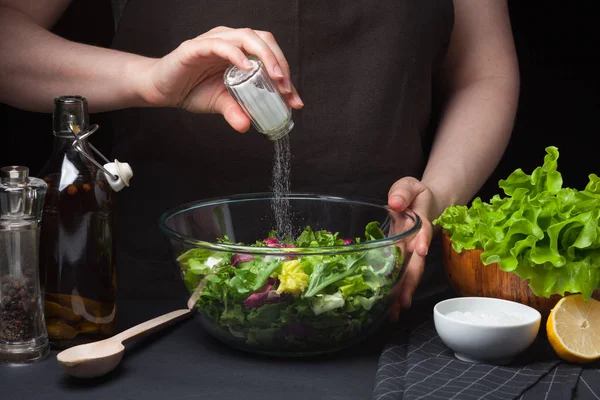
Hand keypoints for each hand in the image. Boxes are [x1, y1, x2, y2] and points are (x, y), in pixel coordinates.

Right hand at [137, 26, 302, 131]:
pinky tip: (246, 68)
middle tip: (285, 86)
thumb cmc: (192, 89)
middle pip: (263, 39)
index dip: (285, 74)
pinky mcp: (196, 47)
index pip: (270, 54)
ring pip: (246, 37)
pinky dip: (235, 54)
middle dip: (279, 62)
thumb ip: (237, 111)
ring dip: (264, 56)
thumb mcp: (222, 103)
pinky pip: (219, 44)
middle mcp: (230, 41)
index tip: (293, 98)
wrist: (163, 89)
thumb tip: (249, 126)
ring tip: (273, 77)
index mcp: (240, 52)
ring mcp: (214, 41)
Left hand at [387, 177, 438, 320]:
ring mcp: (409, 252)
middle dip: (411, 281)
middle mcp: (415, 241)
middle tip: (405, 300)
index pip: (422, 231)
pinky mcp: (400, 258)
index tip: (420, 250)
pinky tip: (389, 309)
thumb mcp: (410, 185)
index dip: (422, 239)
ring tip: (395, 312)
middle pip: (416, 262)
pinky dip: (395, 292)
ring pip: (408, 274)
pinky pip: (399, 276)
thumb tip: (394, 202)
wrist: (422, 204)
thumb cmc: (414, 194)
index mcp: (418, 222)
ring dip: (403, 293)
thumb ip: (402, 191)